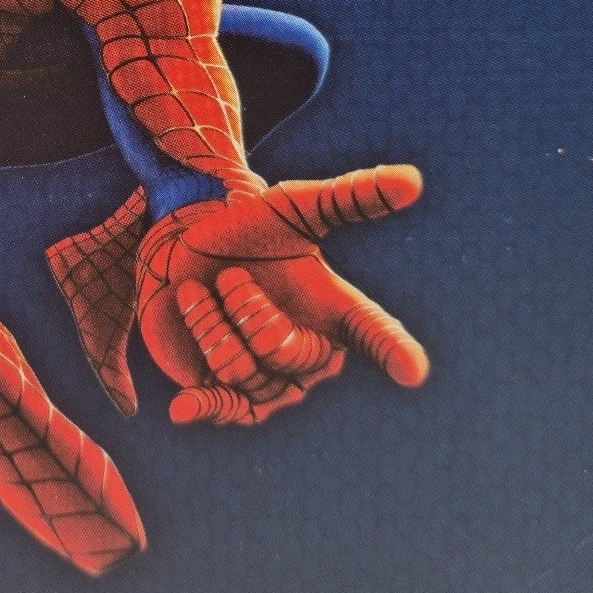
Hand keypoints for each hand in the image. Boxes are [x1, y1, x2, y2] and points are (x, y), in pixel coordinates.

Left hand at [136, 167, 427, 425]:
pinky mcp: (227, 395)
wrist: (189, 245)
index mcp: (338, 311)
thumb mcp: (296, 206)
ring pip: (240, 367)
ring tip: (209, 294)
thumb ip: (351, 196)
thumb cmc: (251, 227)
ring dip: (213, 321)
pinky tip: (180, 411)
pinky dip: (203, 408)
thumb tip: (412, 182)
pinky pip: (219, 403)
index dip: (393, 350)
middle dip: (245, 304)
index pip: (373, 332)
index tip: (412, 371)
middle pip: (280, 348)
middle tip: (232, 277)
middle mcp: (311, 355)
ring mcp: (270, 382)